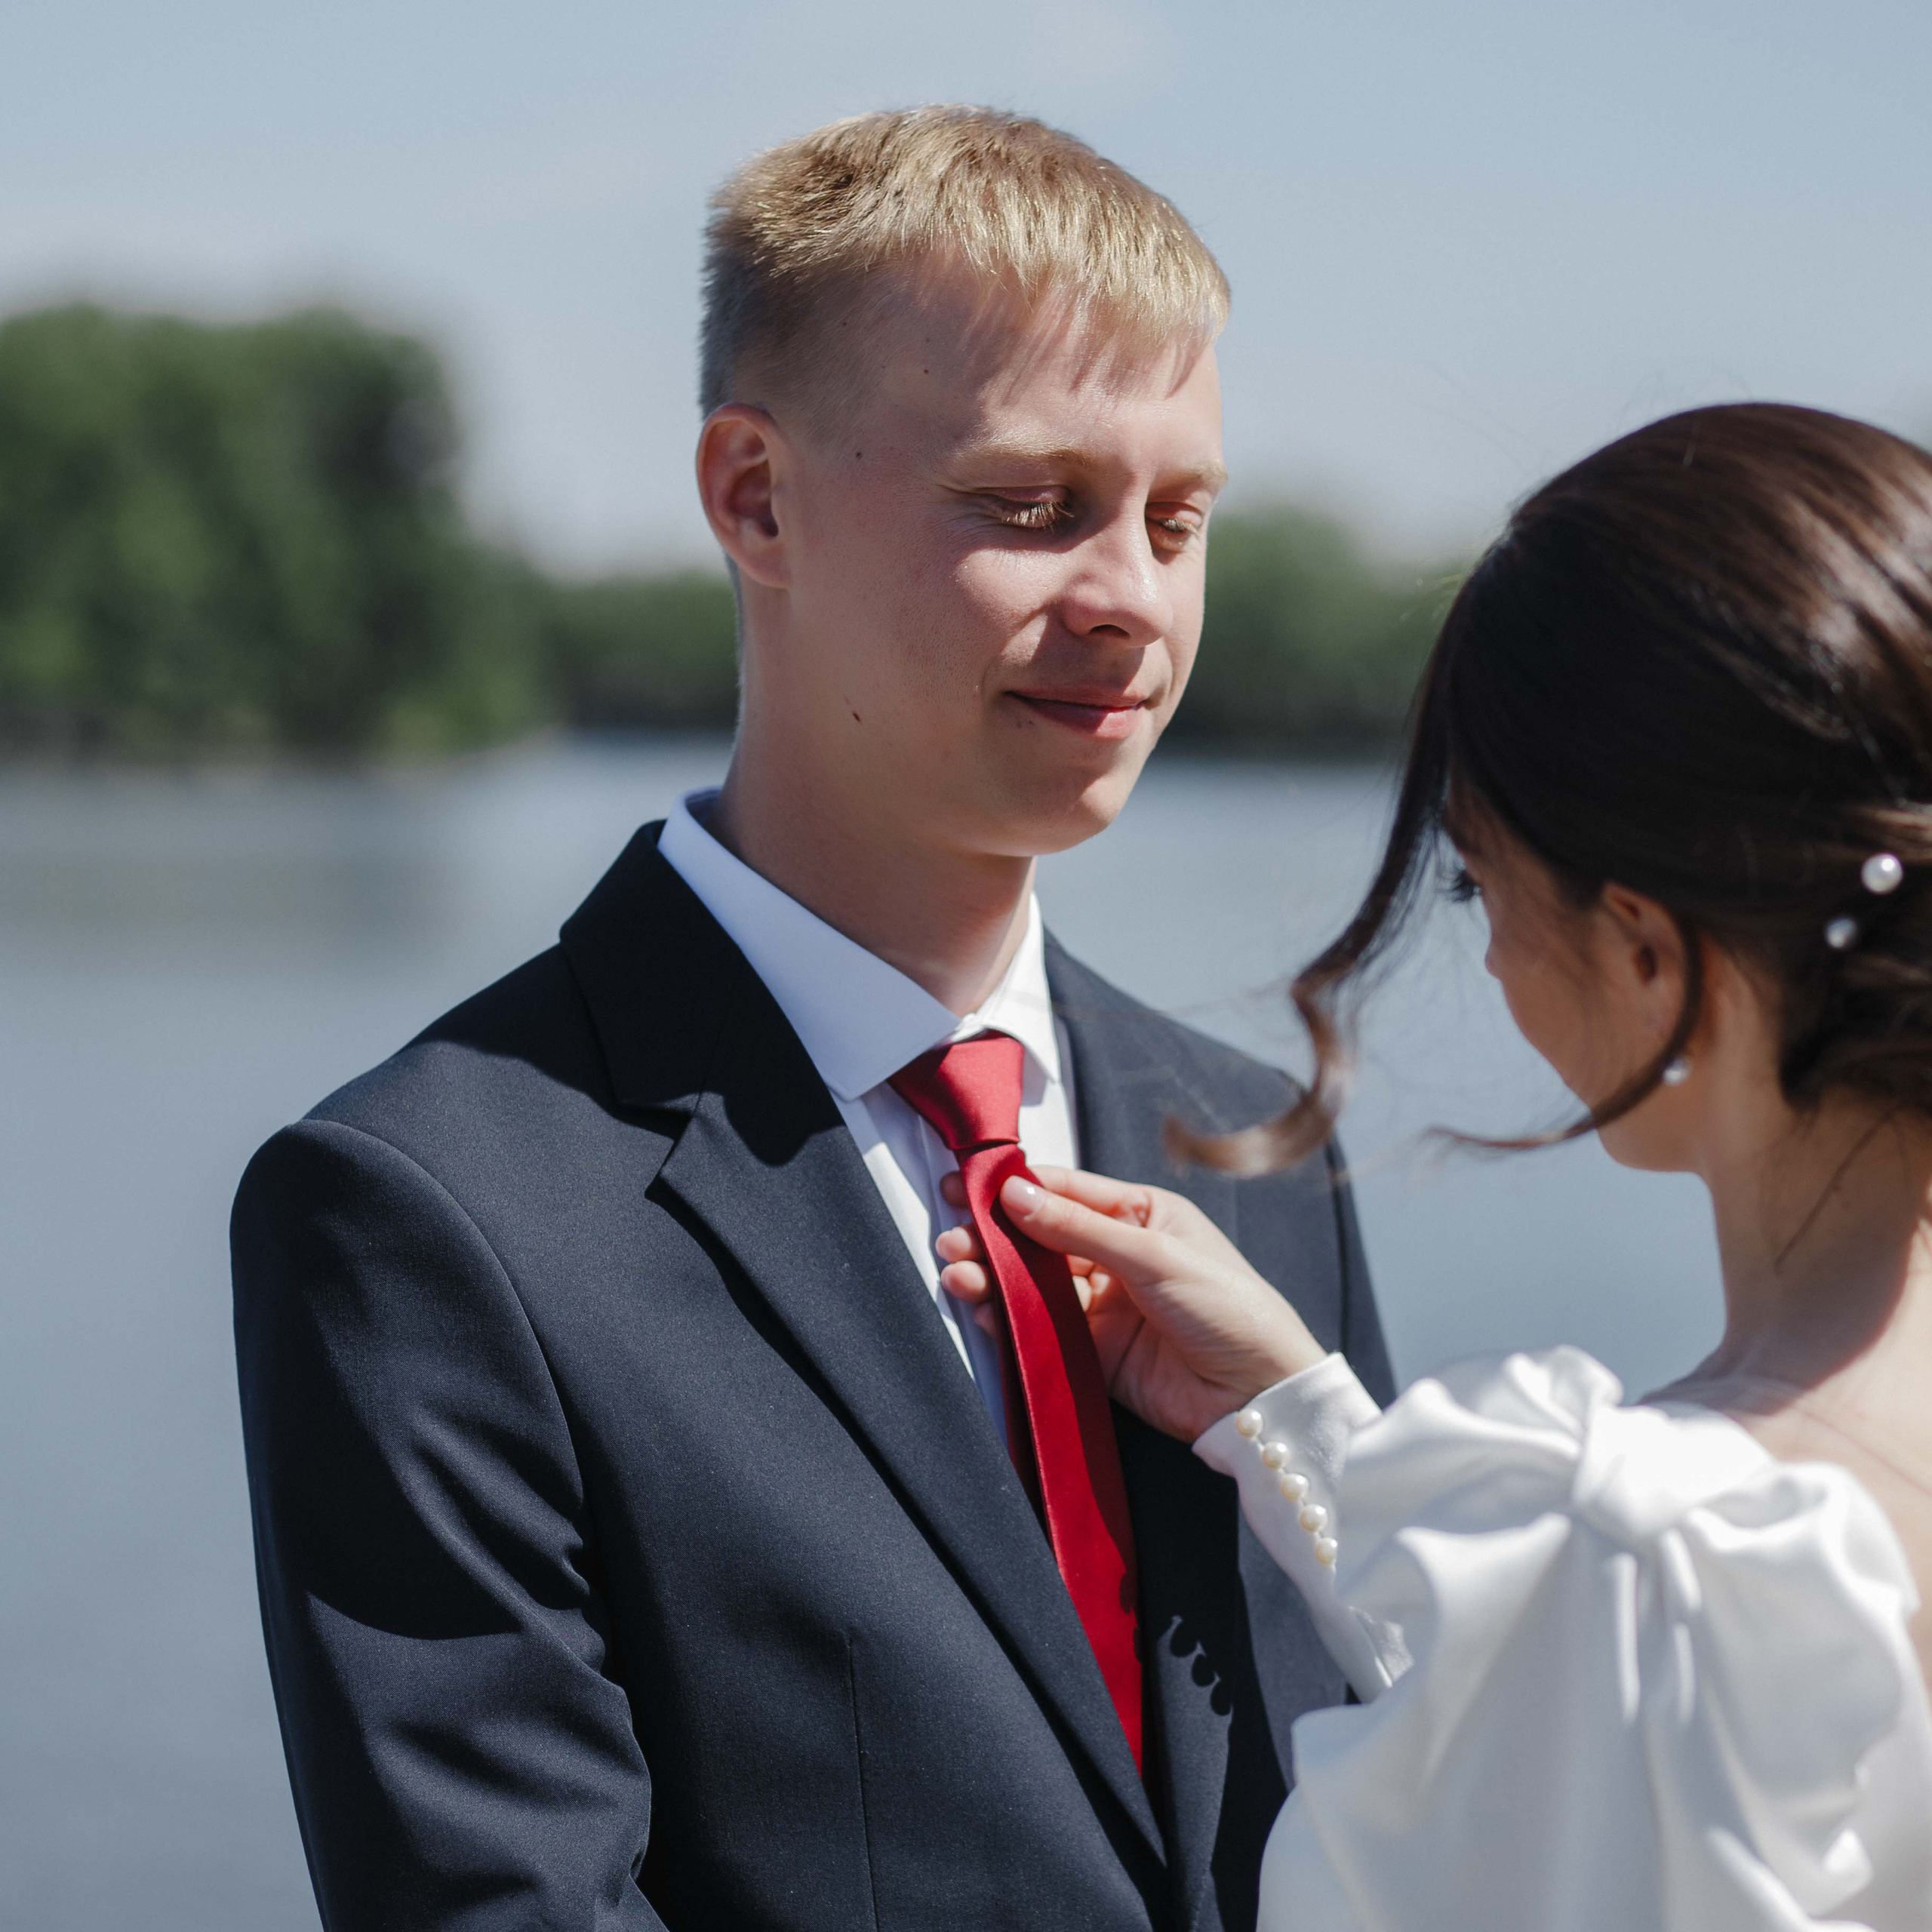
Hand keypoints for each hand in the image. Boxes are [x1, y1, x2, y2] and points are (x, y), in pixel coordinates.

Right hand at [935, 1166, 1326, 1441]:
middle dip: (993, 1237)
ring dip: (993, 1278)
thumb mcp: (1154, 1255)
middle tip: (951, 1239)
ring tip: (955, 1275)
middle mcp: (1118, 1254)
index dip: (1013, 1188)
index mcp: (1141, 1215)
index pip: (1065, 1192)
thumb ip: (1078, 1228)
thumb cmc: (1229, 1307)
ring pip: (1035, 1284)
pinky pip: (1042, 1329)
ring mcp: (1105, 1305)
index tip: (965, 1187)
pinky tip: (982, 1310)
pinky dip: (1008, 1320)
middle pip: (1041, 1239)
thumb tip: (1014, 1194)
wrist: (1260, 1396)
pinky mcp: (1095, 1352)